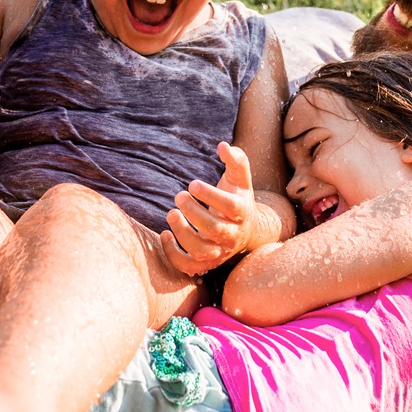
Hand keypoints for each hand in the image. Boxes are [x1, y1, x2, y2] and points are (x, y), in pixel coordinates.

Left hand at [160, 142, 257, 275]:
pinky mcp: (207, 263)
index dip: (211, 196)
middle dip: (194, 213)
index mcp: (242, 212)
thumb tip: (222, 145)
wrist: (247, 231)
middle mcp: (233, 235)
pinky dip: (174, 255)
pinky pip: (189, 267)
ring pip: (202, 251)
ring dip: (183, 234)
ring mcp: (219, 252)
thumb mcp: (240, 179)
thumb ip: (236, 160)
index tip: (192, 183)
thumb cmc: (238, 198)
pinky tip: (165, 234)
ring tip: (171, 213)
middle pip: (215, 230)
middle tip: (178, 196)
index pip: (231, 207)